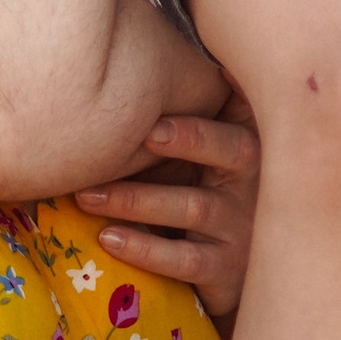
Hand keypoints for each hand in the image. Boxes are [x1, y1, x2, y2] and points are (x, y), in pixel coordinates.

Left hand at [71, 102, 259, 320]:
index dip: (202, 118)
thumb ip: (211, 118)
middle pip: (230, 151)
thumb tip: (212, 69)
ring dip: (136, 200)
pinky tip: (108, 240)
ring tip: (87, 197)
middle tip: (140, 136)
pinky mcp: (226, 270)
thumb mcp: (217, 159)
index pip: (234, 120)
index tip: (158, 118)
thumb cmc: (213, 197)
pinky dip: (145, 249)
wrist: (238, 268)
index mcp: (247, 147)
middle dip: (187, 140)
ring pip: (194, 207)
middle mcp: (252, 183)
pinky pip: (186, 260)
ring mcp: (242, 229)